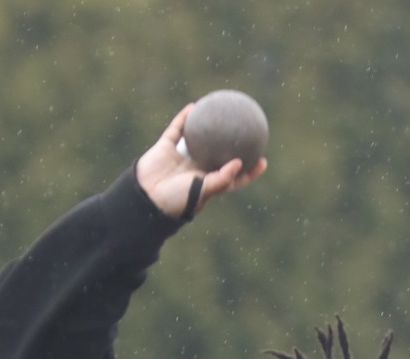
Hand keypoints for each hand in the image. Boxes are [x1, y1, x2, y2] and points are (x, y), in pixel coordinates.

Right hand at [135, 103, 266, 218]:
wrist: (145, 198)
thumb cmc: (176, 201)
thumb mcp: (202, 192)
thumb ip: (221, 179)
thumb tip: (240, 163)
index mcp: (207, 183)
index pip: (232, 177)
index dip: (248, 171)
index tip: (263, 161)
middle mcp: (196, 169)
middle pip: (218, 154)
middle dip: (231, 144)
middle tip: (248, 130)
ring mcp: (181, 158)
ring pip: (198, 139)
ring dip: (207, 126)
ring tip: (220, 111)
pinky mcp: (166, 148)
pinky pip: (177, 130)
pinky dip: (184, 119)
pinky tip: (194, 107)